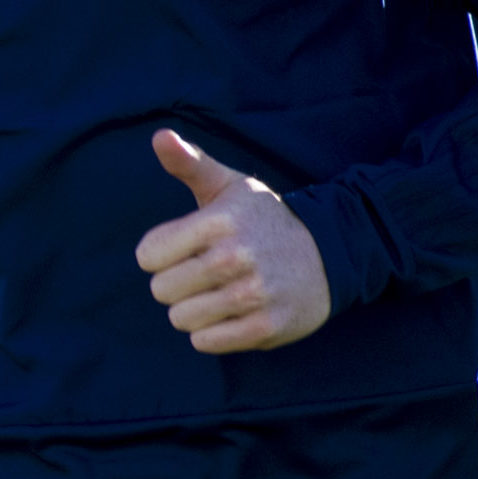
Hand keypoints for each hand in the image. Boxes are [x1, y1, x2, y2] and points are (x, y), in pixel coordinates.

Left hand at [135, 128, 329, 353]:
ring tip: (215, 293)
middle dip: (174, 283)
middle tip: (201, 273)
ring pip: (181, 319)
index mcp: (217, 221)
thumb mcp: (227, 185)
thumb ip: (188, 162)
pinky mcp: (267, 327)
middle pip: (161, 290)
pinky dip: (210, 333)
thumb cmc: (263, 218)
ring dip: (192, 309)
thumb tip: (159, 136)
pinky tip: (229, 313)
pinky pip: (207, 342)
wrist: (329, 253)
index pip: (148, 255)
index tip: (183, 248)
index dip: (158, 254)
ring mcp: (253, 295)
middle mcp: (235, 257)